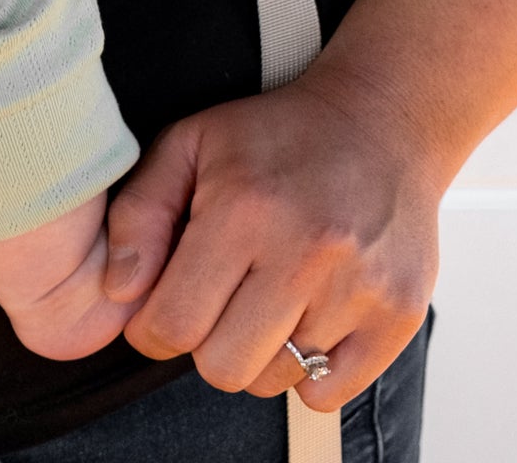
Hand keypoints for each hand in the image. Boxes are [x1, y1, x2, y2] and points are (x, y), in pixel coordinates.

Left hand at [101, 72, 439, 410]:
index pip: (174, 323)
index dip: (153, 327)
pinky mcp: (397, 316)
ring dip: (256, 352)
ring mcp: (358, 290)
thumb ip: (139, 213)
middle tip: (217, 300)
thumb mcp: (189, 144)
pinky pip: (327, 393)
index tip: (162, 306)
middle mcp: (305, 253)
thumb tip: (119, 292)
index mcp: (244, 209)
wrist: (379, 122)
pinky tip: (306, 317)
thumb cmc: (275, 135)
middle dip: (205, 341)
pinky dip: (307, 370)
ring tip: (266, 297)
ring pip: (273, 381)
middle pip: (222, 367)